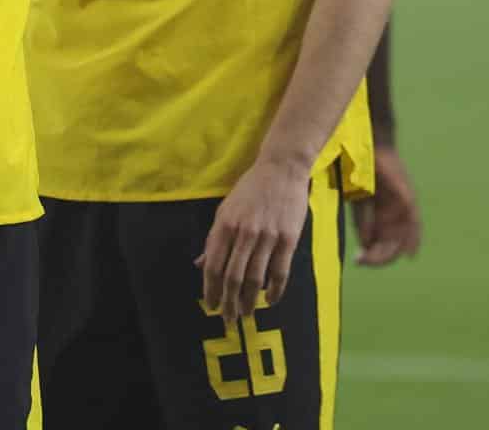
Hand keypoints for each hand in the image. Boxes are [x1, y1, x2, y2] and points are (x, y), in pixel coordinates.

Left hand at [195, 158, 310, 324]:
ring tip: (246, 314)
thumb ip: (214, 239)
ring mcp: (267, 236)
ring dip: (249, 301)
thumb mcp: (225, 209)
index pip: (213, 265)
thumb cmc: (250, 189)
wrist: (281, 169)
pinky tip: (270, 300)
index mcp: (224, 225)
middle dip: (228, 302)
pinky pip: (280, 272)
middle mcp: (244, 233)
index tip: (210, 305)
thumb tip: (199, 264)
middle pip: (233, 277)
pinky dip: (275, 290)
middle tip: (228, 319)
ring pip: (255, 278)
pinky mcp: (288, 239)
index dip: (210, 289)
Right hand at [353, 143, 422, 266]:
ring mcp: (403, 206)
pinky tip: (407, 252)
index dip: (373, 253)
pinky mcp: (407, 198)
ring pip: (402, 237)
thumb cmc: (361, 168)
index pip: (381, 240)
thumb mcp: (358, 200)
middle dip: (378, 255)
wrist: (370, 143)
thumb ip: (363, 221)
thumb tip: (365, 245)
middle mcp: (395, 213)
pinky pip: (413, 223)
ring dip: (390, 251)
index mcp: (382, 213)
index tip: (358, 260)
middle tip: (362, 260)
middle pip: (391, 243)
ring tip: (375, 257)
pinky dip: (411, 238)